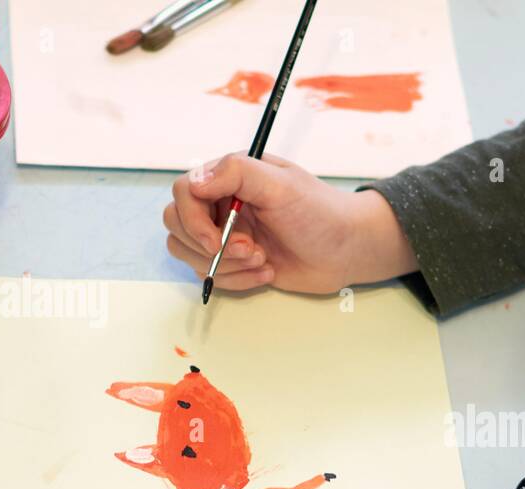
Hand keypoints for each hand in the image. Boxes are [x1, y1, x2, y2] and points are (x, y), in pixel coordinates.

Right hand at [163, 152, 418, 294]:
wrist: (347, 250)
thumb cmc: (320, 212)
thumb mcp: (281, 184)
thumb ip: (236, 173)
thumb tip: (194, 182)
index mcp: (229, 177)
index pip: (184, 191)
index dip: (193, 220)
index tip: (217, 240)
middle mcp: (222, 202)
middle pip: (177, 223)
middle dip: (210, 246)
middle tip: (252, 251)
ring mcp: (227, 233)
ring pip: (189, 252)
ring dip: (225, 265)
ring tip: (263, 261)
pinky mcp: (235, 261)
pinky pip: (212, 275)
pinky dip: (236, 280)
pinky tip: (268, 272)